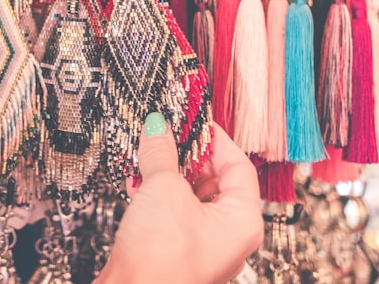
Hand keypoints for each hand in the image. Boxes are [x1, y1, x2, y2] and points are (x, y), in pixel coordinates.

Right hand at [97, 117, 262, 283]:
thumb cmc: (161, 259)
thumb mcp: (163, 189)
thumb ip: (161, 152)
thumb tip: (158, 126)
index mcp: (243, 221)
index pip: (239, 166)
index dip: (215, 138)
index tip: (193, 120)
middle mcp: (228, 236)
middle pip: (214, 180)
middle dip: (187, 154)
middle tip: (167, 132)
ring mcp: (202, 246)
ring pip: (190, 196)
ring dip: (167, 172)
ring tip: (147, 152)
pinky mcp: (175, 252)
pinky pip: (172, 213)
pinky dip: (156, 194)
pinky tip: (136, 180)